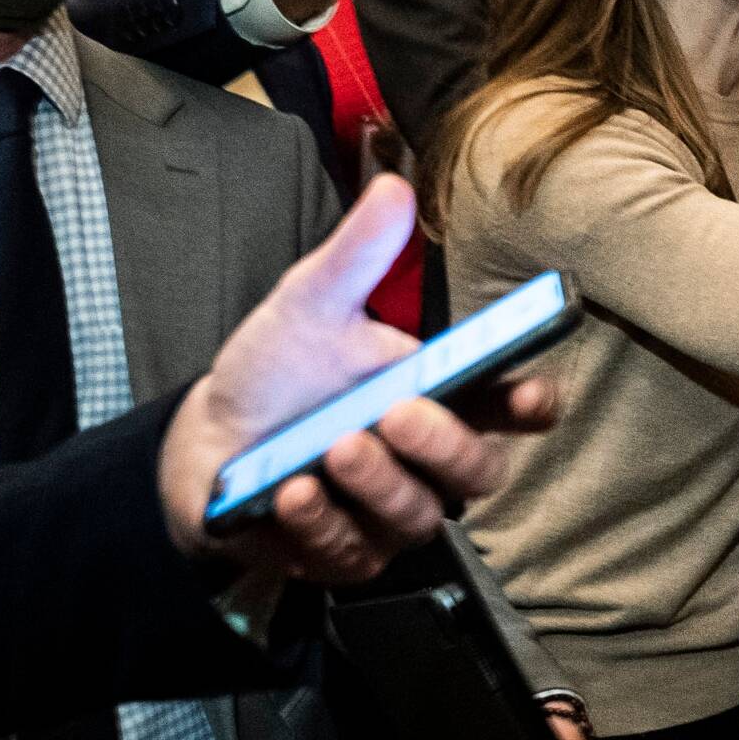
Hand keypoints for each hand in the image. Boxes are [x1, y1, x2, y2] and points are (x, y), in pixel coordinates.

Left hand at [155, 176, 557, 583]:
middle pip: (480, 473)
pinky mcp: (343, 552)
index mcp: (441, 395)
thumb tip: (392, 187)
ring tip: (331, 449)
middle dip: (444, 446)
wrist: (206, 441)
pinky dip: (322, 521)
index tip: (528, 394)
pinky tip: (291, 492)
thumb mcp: (310, 304)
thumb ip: (356, 254)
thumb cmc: (277, 374)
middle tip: (396, 413)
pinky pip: (352, 550)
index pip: (512, 408)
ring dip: (378, 482)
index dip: (533, 404)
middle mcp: (427, 459)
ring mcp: (389, 511)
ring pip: (418, 515)